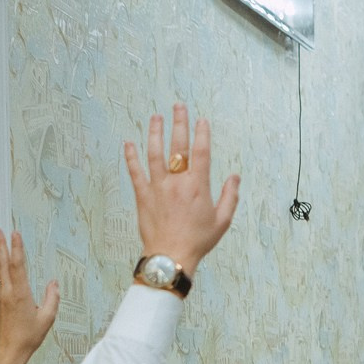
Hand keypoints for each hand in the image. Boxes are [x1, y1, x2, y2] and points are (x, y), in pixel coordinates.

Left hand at [0, 228, 59, 363]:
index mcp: (21, 293)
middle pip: (4, 263)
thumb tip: (53, 283)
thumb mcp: (48, 318)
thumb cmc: (29, 337)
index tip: (15, 234)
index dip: (17, 248)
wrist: (9, 351)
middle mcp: (7, 292)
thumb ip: (52, 298)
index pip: (18, 265)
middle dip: (1, 245)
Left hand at [123, 103, 238, 271]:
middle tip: (178, 106)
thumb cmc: (199, 240)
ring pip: (155, 154)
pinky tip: (129, 143)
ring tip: (156, 117)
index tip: (202, 120)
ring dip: (155, 133)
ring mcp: (158, 188)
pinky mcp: (143, 196)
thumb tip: (235, 177)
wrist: (171, 256)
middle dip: (179, 124)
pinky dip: (131, 157)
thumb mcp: (222, 221)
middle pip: (178, 147)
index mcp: (198, 187)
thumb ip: (230, 196)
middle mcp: (177, 182)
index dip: (202, 134)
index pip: (201, 153)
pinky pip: (135, 172)